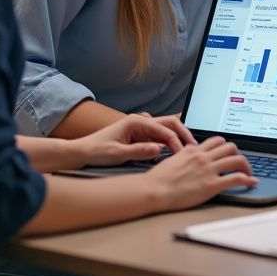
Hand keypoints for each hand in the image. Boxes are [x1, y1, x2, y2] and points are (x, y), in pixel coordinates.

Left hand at [69, 113, 190, 166]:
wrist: (82, 151)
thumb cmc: (97, 151)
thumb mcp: (117, 154)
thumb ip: (138, 151)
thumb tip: (158, 149)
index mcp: (135, 121)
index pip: (163, 129)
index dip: (175, 141)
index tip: (183, 154)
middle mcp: (140, 121)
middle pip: (169, 123)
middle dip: (183, 134)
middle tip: (193, 148)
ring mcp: (141, 127)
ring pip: (166, 129)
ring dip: (177, 138)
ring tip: (187, 150)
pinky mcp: (140, 135)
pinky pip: (159, 137)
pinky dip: (168, 143)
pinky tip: (173, 153)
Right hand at [145, 137, 256, 209]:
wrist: (154, 189)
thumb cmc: (159, 178)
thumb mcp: (173, 159)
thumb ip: (185, 155)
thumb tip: (191, 153)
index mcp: (194, 150)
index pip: (217, 140)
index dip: (226, 146)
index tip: (230, 152)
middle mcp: (203, 157)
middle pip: (230, 147)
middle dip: (238, 154)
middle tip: (240, 163)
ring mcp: (208, 170)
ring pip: (237, 159)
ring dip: (246, 166)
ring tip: (249, 173)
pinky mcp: (212, 184)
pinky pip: (236, 178)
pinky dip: (248, 179)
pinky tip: (252, 182)